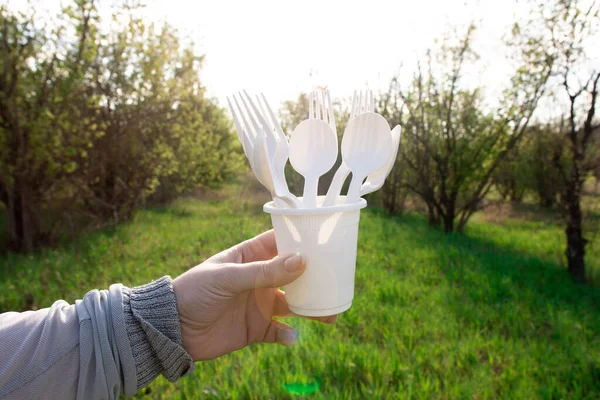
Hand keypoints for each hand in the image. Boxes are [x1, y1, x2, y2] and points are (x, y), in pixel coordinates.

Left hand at [172, 230, 336, 360]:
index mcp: (250, 257)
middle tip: (337, 281)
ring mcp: (259, 303)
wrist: (172, 328)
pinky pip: (279, 332)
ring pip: (294, 304)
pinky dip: (288, 335)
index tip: (326, 241)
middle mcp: (259, 279)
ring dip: (312, 309)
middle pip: (294, 275)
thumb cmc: (195, 291)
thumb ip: (264, 272)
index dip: (302, 241)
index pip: (281, 243)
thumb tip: (301, 261)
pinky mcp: (256, 329)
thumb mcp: (228, 276)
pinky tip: (291, 338)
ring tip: (331, 315)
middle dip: (315, 278)